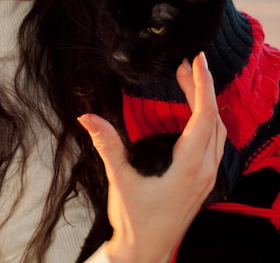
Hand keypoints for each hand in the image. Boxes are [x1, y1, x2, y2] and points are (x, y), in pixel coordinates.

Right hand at [78, 52, 225, 262]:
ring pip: (217, 130)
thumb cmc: (136, 221)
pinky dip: (206, 119)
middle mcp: (205, 170)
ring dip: (205, 102)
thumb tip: (88, 117)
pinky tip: (191, 112)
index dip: (203, 85)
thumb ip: (107, 145)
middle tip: (183, 65)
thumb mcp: (120, 181)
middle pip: (213, 118)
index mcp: (189, 167)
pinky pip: (214, 141)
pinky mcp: (203, 179)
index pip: (205, 116)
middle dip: (201, 87)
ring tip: (187, 81)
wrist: (145, 252)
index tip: (196, 61)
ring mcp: (207, 176)